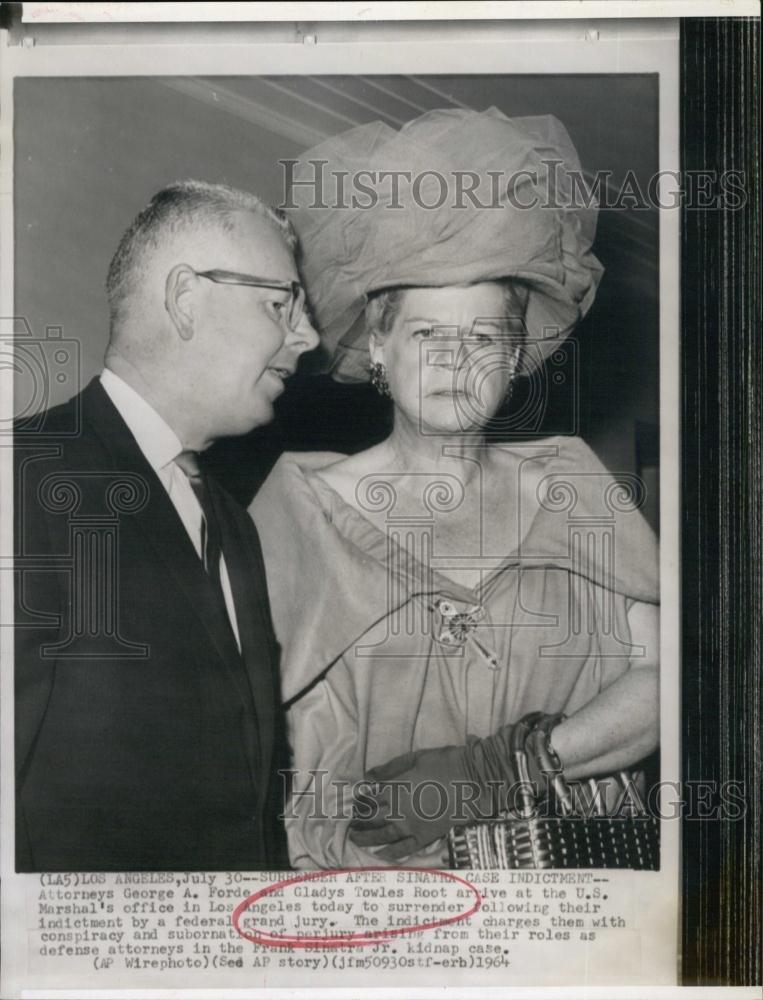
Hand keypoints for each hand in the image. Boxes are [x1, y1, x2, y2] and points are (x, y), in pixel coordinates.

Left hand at [349, 733, 516, 857]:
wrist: (472, 780)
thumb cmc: (444, 763)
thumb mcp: (414, 758)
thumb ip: (390, 768)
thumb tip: (368, 777)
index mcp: (395, 788)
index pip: (369, 798)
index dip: (360, 800)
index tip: (355, 801)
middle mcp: (399, 810)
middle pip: (371, 818)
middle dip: (359, 821)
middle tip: (350, 822)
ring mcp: (412, 826)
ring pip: (382, 836)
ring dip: (366, 838)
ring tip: (356, 838)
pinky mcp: (426, 836)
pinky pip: (405, 848)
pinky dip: (391, 853)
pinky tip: (381, 855)